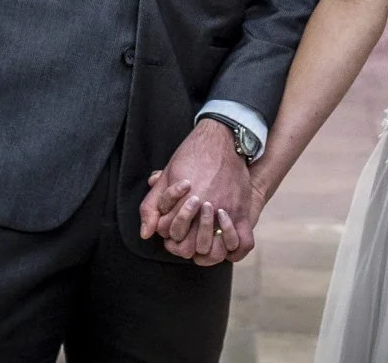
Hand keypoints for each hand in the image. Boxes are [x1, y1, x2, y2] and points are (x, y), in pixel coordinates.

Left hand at [137, 119, 256, 263]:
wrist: (222, 139)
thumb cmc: (191, 156)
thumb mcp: (166, 177)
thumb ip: (151, 206)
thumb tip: (145, 234)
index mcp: (181, 202)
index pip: (168, 234)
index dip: (167, 230)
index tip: (173, 222)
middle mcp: (203, 210)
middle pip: (188, 246)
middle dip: (182, 242)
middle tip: (186, 232)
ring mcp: (224, 212)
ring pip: (212, 249)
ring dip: (205, 246)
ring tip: (203, 235)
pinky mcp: (241, 211)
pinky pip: (241, 242)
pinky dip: (233, 247)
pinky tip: (225, 237)